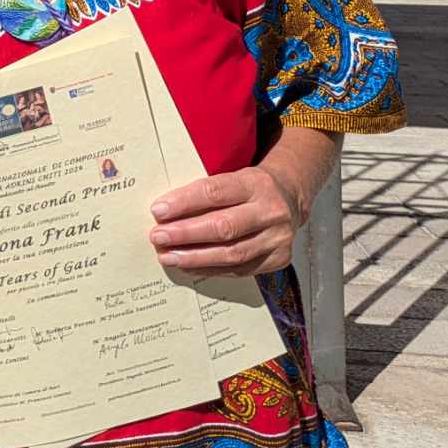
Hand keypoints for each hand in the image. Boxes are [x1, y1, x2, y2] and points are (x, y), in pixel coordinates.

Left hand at [147, 166, 301, 276]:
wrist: (289, 199)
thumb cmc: (249, 189)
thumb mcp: (233, 178)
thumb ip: (205, 193)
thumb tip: (165, 213)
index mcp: (255, 183)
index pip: (215, 192)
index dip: (184, 203)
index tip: (158, 211)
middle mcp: (270, 211)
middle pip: (223, 226)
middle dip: (186, 234)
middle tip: (158, 237)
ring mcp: (277, 237)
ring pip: (231, 253)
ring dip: (195, 257)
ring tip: (168, 257)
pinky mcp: (279, 259)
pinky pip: (240, 269)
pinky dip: (211, 269)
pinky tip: (189, 266)